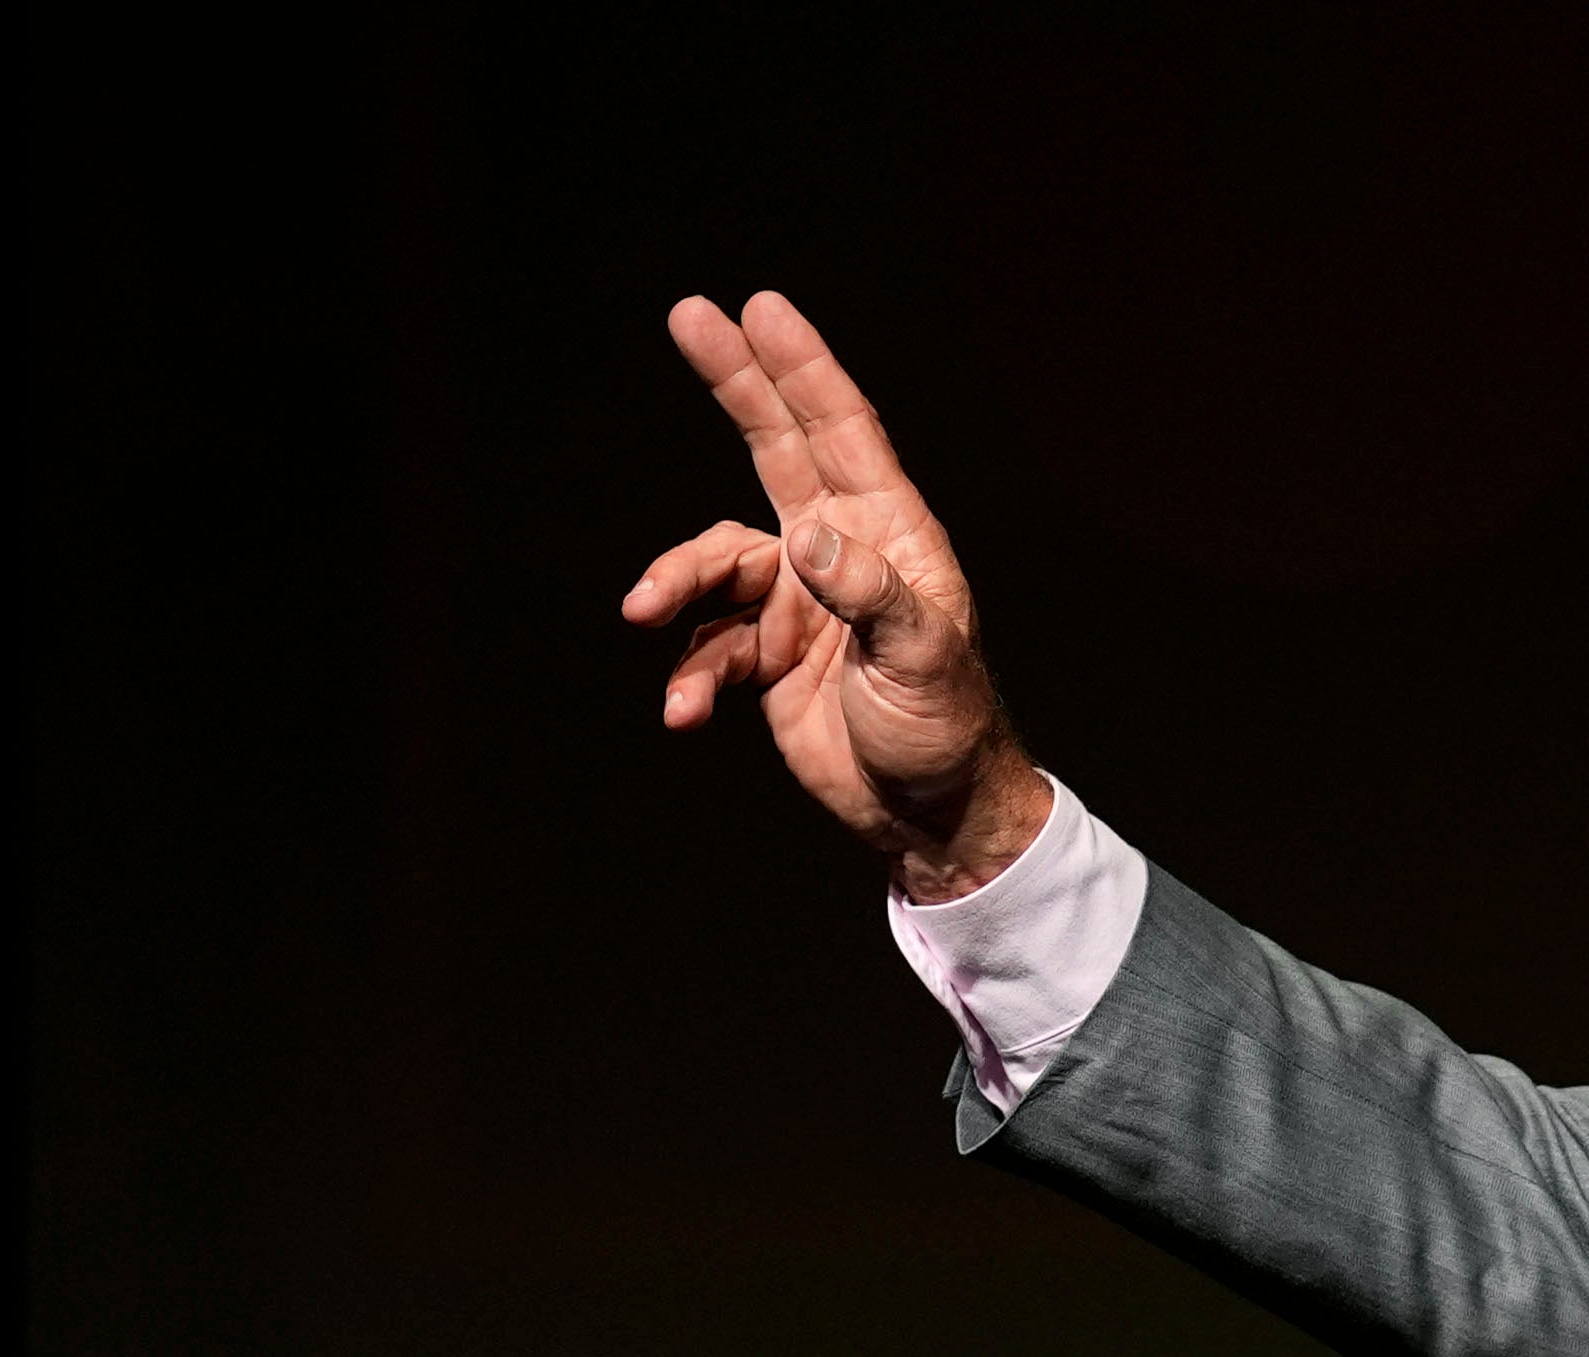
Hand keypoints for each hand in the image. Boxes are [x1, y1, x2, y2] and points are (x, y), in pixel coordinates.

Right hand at [622, 293, 1046, 902]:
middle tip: (688, 313)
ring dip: (674, 581)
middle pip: (775, 447)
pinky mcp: (767, 659)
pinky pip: (706, 646)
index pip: (843, 432)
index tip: (761, 307)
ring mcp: (798, 603)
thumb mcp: (922, 661)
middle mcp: (839, 553)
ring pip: (715, 560)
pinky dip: (687, 674)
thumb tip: (806, 541)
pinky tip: (682, 713)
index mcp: (891, 537)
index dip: (802, 368)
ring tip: (642, 613)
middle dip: (735, 382)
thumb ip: (868, 598)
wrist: (930, 817)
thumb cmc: (946, 731)